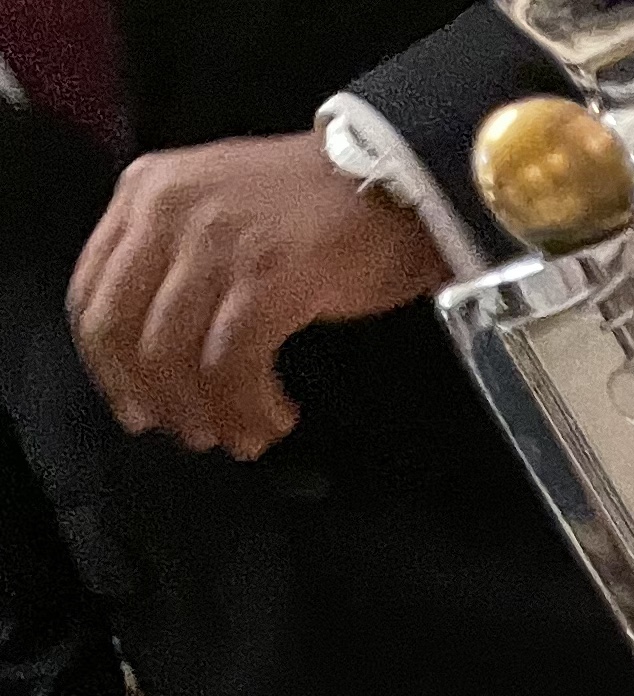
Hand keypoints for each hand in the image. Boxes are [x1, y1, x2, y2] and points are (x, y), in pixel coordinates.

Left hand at [68, 137, 449, 460]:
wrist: (398, 178)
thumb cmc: (322, 205)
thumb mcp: (221, 207)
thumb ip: (179, 253)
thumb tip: (165, 343)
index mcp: (147, 190)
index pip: (91, 291)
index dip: (108, 365)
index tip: (136, 405)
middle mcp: (168, 210)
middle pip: (122, 331)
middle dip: (155, 397)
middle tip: (192, 433)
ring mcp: (216, 243)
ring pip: (174, 355)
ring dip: (209, 412)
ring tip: (244, 435)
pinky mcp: (267, 278)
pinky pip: (232, 364)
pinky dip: (249, 406)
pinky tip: (275, 417)